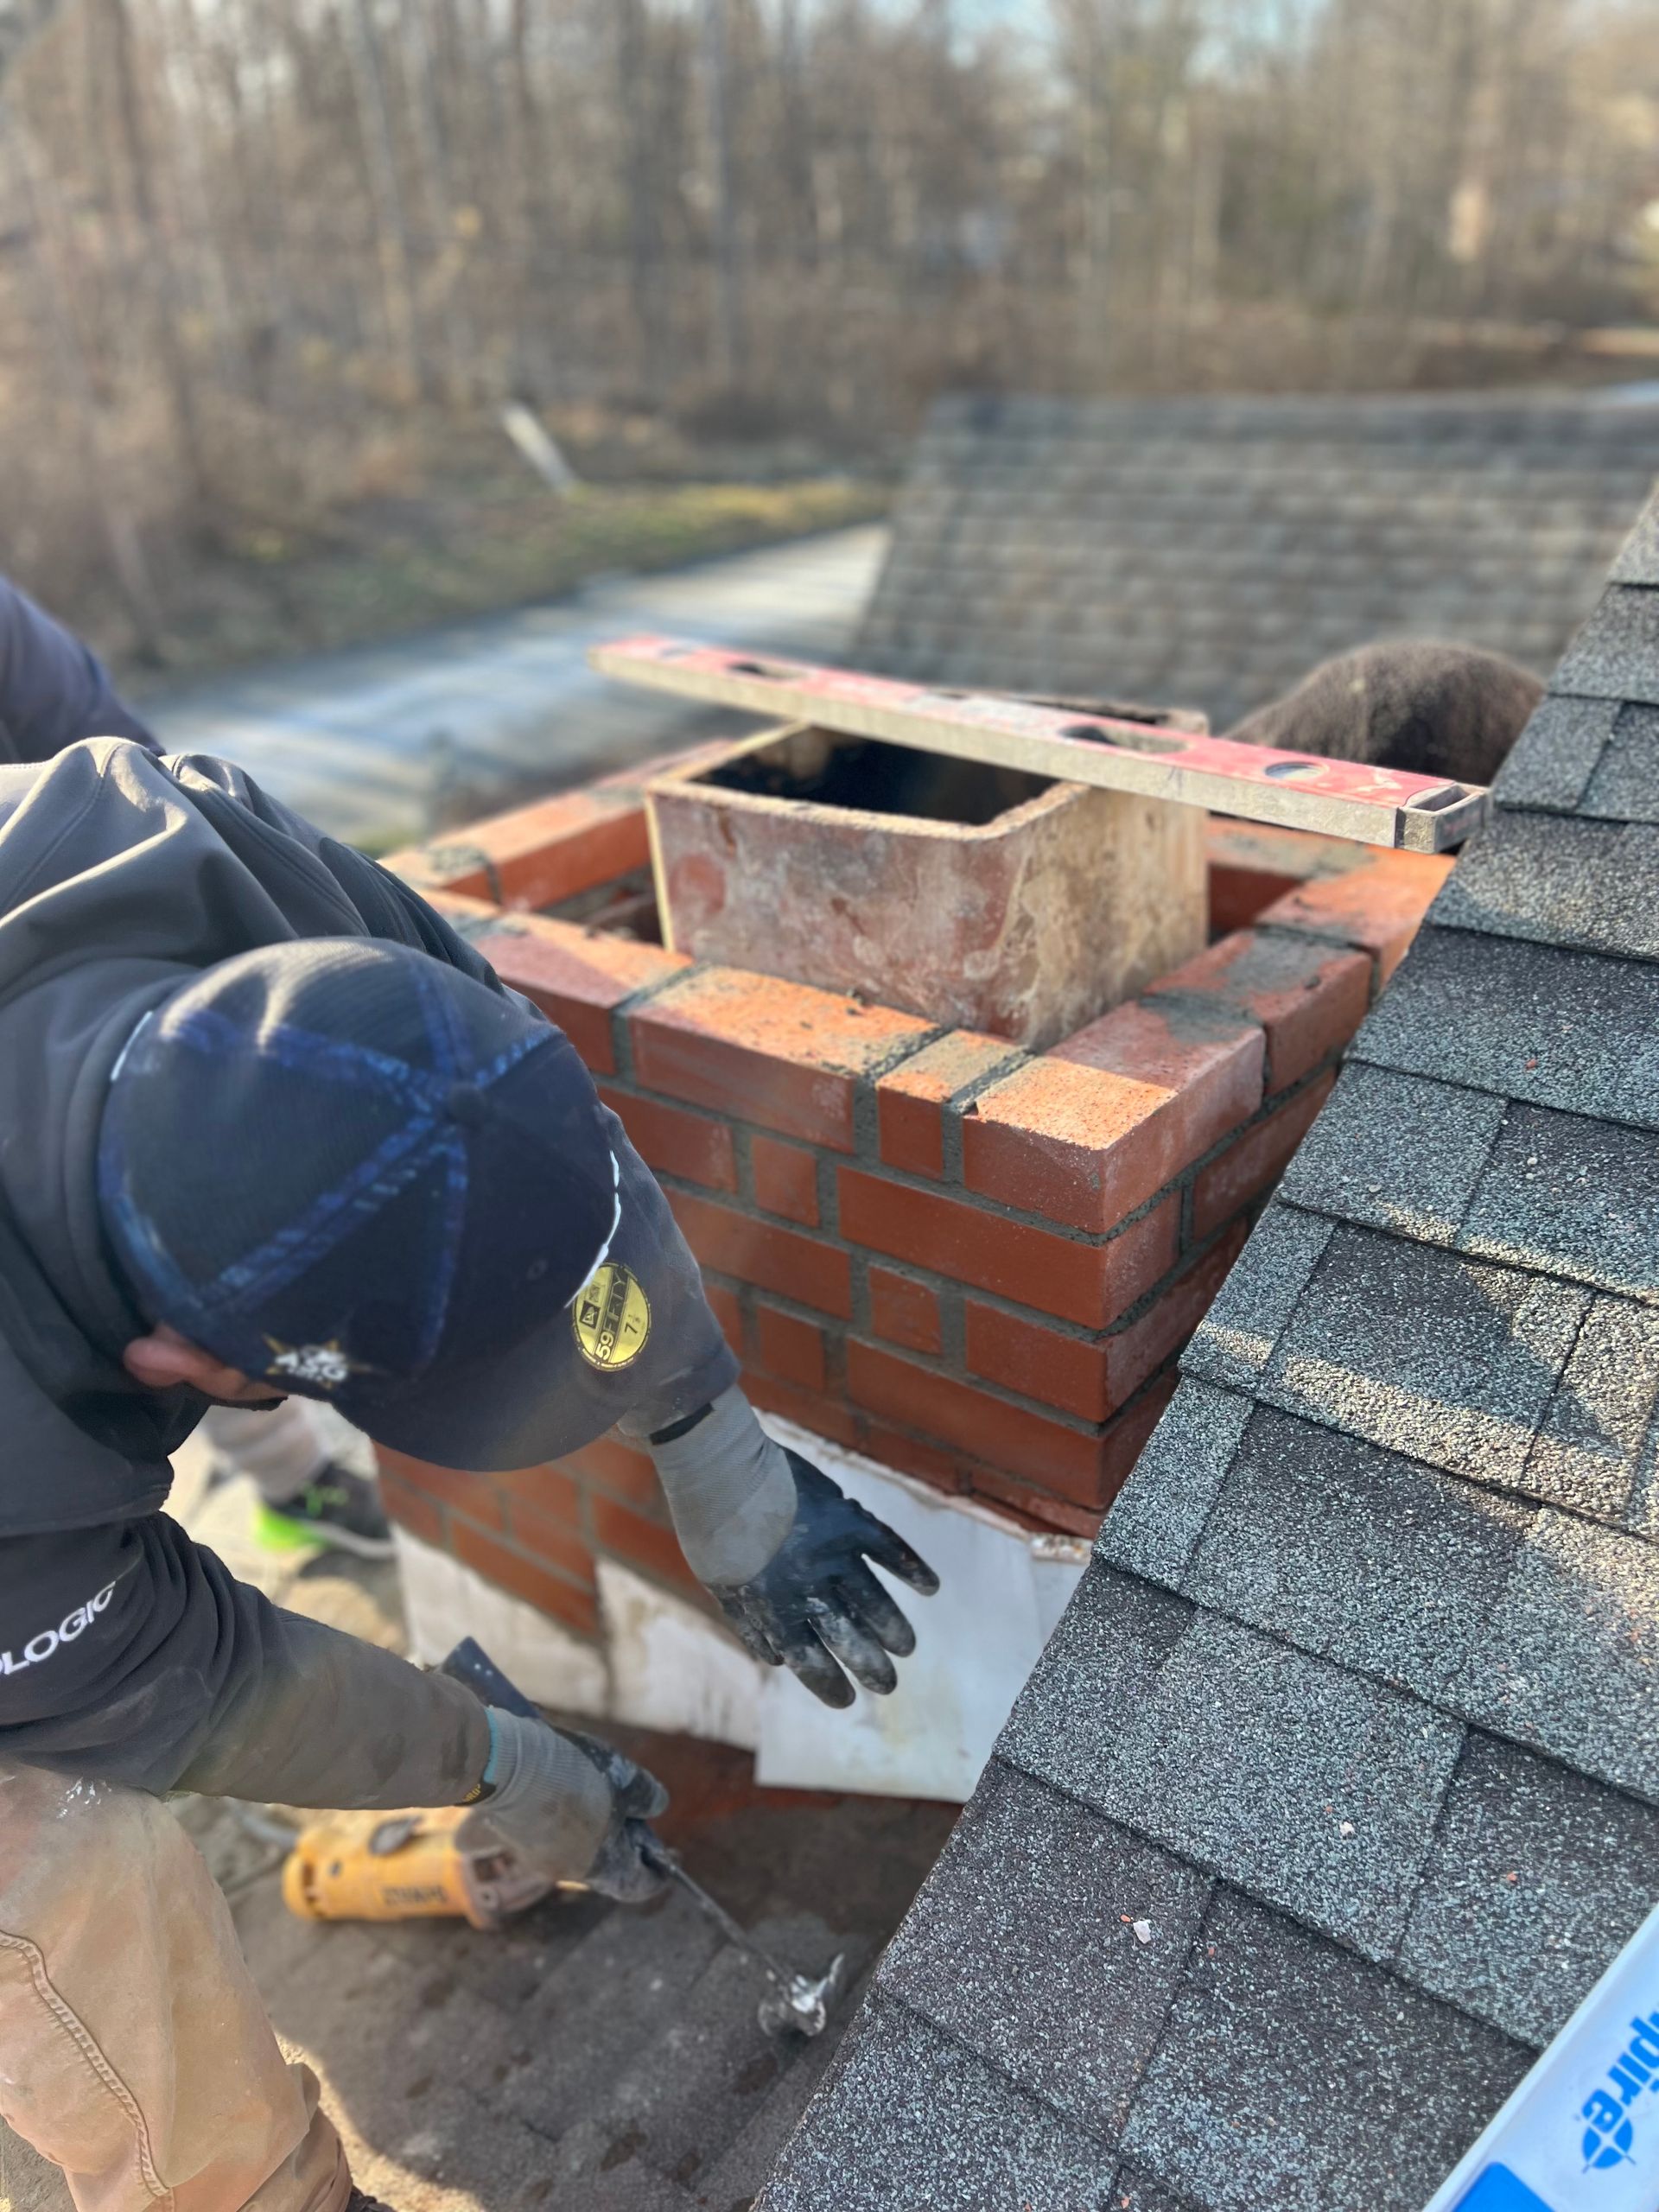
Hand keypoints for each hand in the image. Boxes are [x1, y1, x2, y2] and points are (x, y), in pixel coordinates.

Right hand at [458, 1710, 669, 1903]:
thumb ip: (647, 1796)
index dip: (658, 1870)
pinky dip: (565, 1818)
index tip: (670, 1855)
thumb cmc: (573, 1773)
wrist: (506, 1764)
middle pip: (609, 1864)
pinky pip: (550, 1834)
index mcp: (603, 1864)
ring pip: (579, 1848)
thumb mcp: (623, 1778)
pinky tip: (564, 1785)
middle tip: (632, 1806)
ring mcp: (540, 1858)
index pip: (639, 1884)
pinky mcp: (517, 1840)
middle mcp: (571, 1871)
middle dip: (624, 1839)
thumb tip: (657, 1807)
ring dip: (594, 1825)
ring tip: (596, 1787)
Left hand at [713, 1451, 939, 1708]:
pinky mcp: (847, 1519)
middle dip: (871, 1666)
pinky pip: (888, 1547)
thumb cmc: (712, 1529)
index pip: (810, 1661)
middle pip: (849, 1639)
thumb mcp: (721, 1586)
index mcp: (774, 1609)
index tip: (847, 1700)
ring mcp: (831, 1553)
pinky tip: (931, 1586)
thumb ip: (751, 1625)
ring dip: (893, 1628)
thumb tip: (779, 1659)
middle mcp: (808, 1588)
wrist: (720, 1468)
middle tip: (888, 1684)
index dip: (830, 1684)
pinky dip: (911, 1566)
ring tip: (906, 1648)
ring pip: (873, 1601)